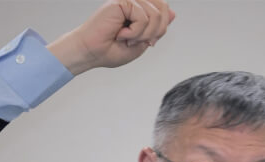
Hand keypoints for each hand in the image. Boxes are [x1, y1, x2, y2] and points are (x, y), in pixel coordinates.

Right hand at [48, 0, 174, 74]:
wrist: (92, 53)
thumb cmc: (110, 50)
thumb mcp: (142, 42)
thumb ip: (157, 28)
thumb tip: (172, 13)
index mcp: (140, 11)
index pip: (164, 10)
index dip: (162, 28)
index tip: (149, 42)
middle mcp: (135, 3)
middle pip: (163, 9)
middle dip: (157, 31)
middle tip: (140, 41)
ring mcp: (128, 1)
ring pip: (155, 14)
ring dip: (144, 34)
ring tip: (128, 39)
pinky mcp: (122, 2)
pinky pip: (143, 16)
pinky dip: (135, 32)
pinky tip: (121, 34)